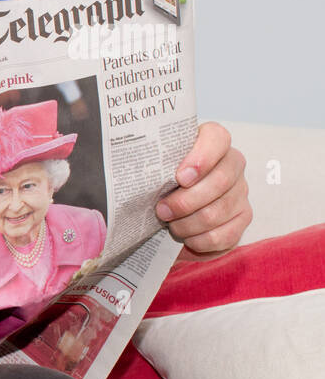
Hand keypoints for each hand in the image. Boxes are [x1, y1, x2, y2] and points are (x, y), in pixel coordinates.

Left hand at [155, 122, 250, 258]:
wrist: (170, 207)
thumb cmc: (162, 180)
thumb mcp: (157, 165)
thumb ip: (153, 160)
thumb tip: (135, 169)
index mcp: (213, 142)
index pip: (217, 138)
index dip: (201, 158)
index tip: (180, 177)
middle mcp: (233, 164)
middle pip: (220, 181)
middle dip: (185, 201)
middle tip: (161, 210)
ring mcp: (240, 192)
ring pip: (217, 212)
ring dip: (187, 224)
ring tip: (170, 225)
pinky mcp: (242, 219)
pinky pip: (223, 235)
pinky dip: (199, 240)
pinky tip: (186, 237)